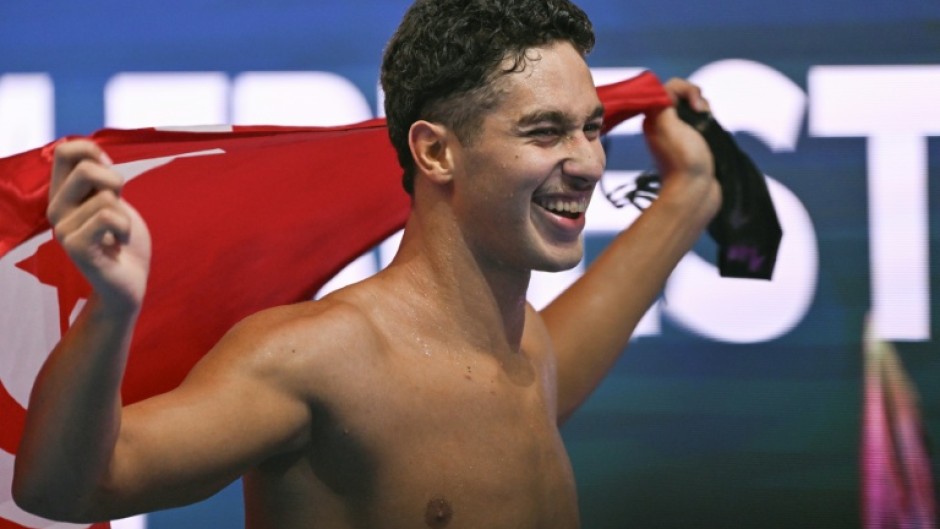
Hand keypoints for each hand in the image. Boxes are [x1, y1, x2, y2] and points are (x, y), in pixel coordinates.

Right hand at [47, 140, 151, 312]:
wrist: (129, 284)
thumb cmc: (123, 242)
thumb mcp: (115, 202)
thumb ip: (101, 180)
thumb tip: (93, 151)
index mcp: (64, 195)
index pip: (64, 151)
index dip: (94, 152)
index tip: (110, 176)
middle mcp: (56, 210)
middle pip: (85, 169)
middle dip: (116, 183)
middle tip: (119, 209)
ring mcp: (64, 230)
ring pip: (104, 197)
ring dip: (124, 215)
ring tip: (118, 235)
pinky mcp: (76, 248)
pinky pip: (108, 218)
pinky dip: (125, 229)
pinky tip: (119, 245)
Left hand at [642, 78, 719, 214]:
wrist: (695, 192)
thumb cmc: (684, 160)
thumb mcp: (668, 125)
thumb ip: (664, 102)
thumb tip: (668, 92)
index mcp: (653, 118)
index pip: (669, 87)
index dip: (686, 90)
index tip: (696, 107)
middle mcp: (663, 123)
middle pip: (682, 95)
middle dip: (697, 98)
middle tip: (703, 114)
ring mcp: (678, 133)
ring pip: (692, 108)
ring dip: (703, 110)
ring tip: (708, 123)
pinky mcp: (692, 142)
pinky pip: (699, 121)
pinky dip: (707, 121)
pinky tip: (711, 129)